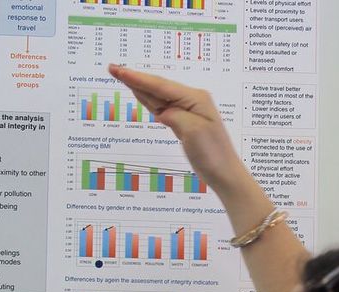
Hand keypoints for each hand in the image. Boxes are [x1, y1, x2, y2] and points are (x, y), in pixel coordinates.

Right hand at [108, 64, 248, 195]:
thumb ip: (174, 116)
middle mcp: (192, 101)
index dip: (137, 78)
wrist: (224, 174)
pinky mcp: (184, 123)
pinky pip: (163, 107)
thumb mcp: (193, 132)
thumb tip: (162, 111)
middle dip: (135, 78)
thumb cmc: (213, 154)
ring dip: (140, 85)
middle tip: (113, 68)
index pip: (160, 86)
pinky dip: (149, 99)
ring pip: (158, 96)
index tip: (118, 70)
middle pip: (158, 86)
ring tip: (121, 75)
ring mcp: (188, 111)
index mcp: (195, 99)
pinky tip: (140, 93)